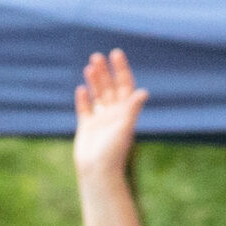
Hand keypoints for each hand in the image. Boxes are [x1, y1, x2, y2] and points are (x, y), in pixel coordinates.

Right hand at [73, 49, 147, 180]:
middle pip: (110, 88)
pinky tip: (81, 89)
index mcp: (125, 113)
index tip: (116, 54)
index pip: (124, 86)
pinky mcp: (87, 128)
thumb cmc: (113, 152)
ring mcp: (100, 121)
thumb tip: (143, 92)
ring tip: (90, 66)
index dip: (121, 70)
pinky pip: (85, 110)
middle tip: (97, 56)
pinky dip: (83, 99)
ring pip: (98, 96)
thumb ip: (132, 109)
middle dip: (105, 72)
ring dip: (95, 81)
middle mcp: (114, 115)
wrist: (98, 172)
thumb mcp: (124, 128)